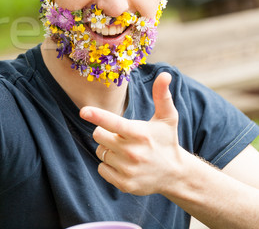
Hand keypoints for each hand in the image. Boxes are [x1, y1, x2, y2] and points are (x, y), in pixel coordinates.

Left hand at [79, 72, 182, 195]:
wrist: (175, 174)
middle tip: (121, 136)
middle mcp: (133, 152)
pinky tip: (124, 164)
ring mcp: (128, 170)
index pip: (114, 123)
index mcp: (140, 134)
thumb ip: (162, 95)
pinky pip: (101, 168)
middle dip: (105, 133)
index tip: (83, 111)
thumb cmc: (166, 140)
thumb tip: (165, 74)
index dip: (98, 116)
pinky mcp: (124, 184)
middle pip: (99, 135)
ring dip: (108, 149)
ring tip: (126, 151)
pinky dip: (108, 165)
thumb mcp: (167, 118)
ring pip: (100, 152)